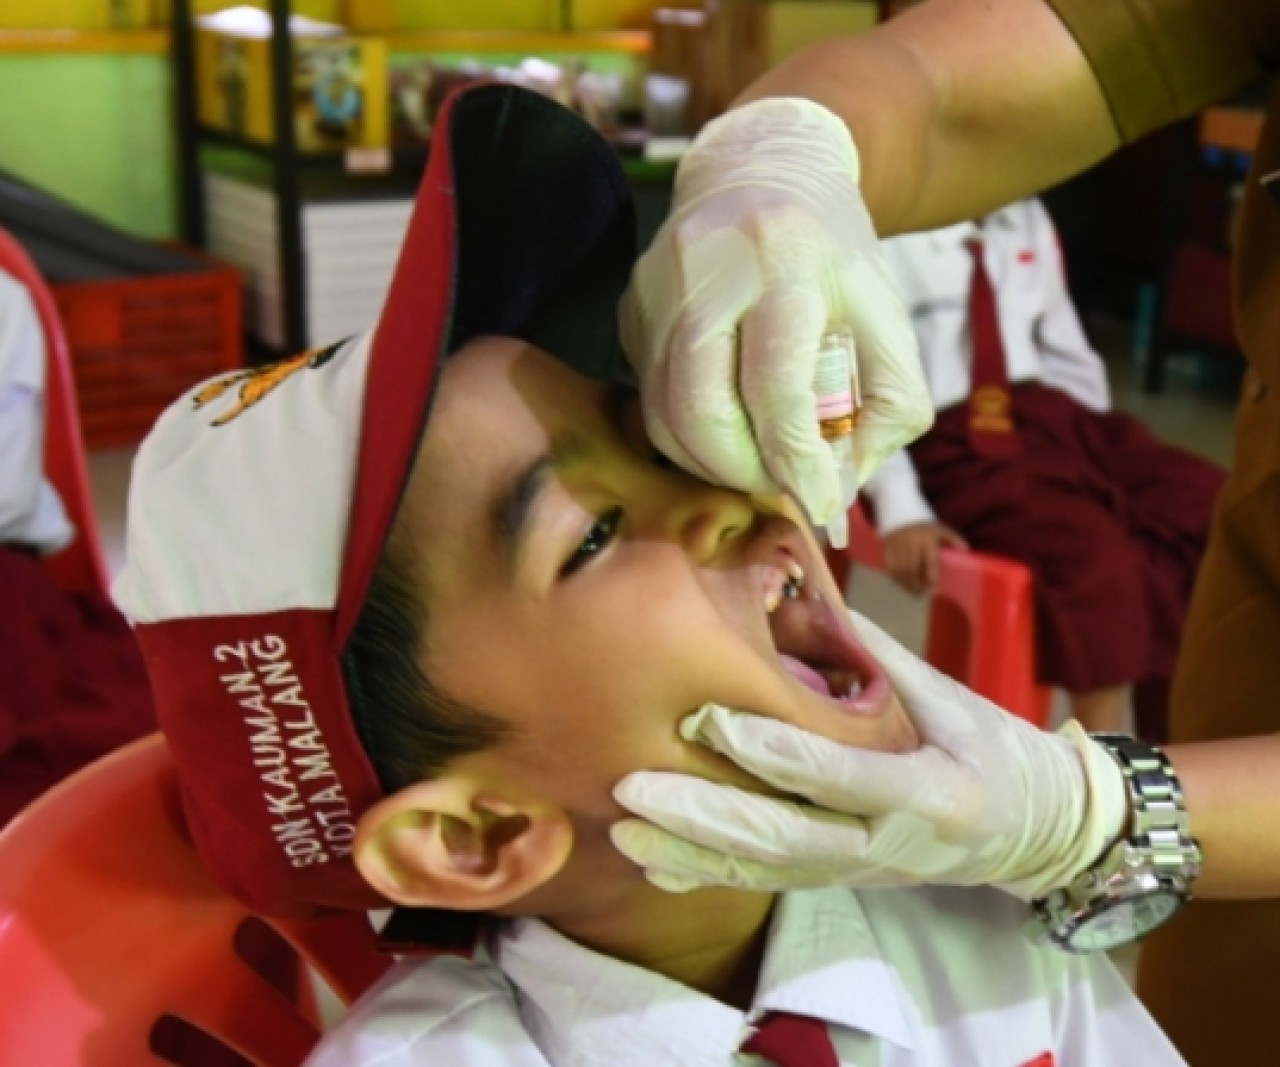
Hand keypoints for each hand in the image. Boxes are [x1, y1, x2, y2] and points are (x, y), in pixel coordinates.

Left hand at [611, 613, 1127, 900]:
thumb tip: (803, 599)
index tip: (714, 721)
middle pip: (786, 837)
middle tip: (634, 787)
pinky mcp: (843, 880)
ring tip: (625, 830)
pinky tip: (653, 863)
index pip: (842, 776)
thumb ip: (877, 661)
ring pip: (767, 869)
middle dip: (705, 815)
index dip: (777, 753)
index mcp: (929, 792)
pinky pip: (769, 883)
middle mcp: (889, 844)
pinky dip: (708, 876)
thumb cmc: (997, 751)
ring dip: (691, 852)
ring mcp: (861, 868)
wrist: (1038, 832)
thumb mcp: (952, 699)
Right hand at [619, 97, 930, 526]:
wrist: (761, 172)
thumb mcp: (887, 317)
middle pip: (698, 412)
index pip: (775, 389)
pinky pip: (648, 398)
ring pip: (662, 417)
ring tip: (753, 463)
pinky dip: (687, 433)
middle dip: (741, 473)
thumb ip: (889, 405)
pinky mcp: (630, 308)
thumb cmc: (832, 257)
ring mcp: (656, 289)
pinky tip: (724, 425)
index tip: (818, 505)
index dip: (796, 464)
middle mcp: (706, 272)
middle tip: (778, 486)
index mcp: (785, 265)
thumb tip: (841, 488)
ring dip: (710, 464)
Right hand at [882, 522, 967, 594]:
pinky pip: (890, 566)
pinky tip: (901, 583)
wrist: (902, 513)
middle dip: (916, 584)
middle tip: (921, 593)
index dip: (932, 576)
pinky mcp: (887, 546)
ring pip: (900, 570)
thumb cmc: (926, 526)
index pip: (931, 561)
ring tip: (912, 591)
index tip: (934, 589)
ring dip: (906, 584)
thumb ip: (954, 539)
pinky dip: (895, 577)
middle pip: (912, 569)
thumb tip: (966, 550)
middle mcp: (912, 542)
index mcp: (927, 539)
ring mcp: (898, 544)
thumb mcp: (942, 530)